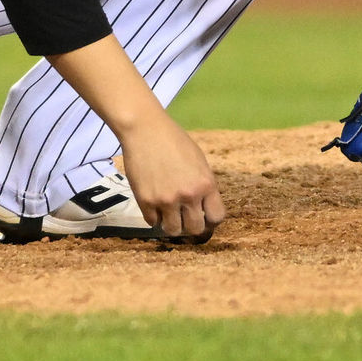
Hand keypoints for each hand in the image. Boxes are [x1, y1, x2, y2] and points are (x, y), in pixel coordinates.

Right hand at [48, 35, 224, 238]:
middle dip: (191, 225)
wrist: (144, 129)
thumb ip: (203, 184)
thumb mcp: (198, 160)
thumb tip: (205, 206)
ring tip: (168, 214)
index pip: (217, 217)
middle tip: (184, 217)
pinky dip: (154, 217)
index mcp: (206, 184)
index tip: (204, 216)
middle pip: (195, 229)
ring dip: (171, 224)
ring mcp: (166, 200)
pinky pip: (153, 223)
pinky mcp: (146, 201)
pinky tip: (154, 205)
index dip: (211, 220)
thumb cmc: (173, 140)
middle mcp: (188, 195)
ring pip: (173, 231)